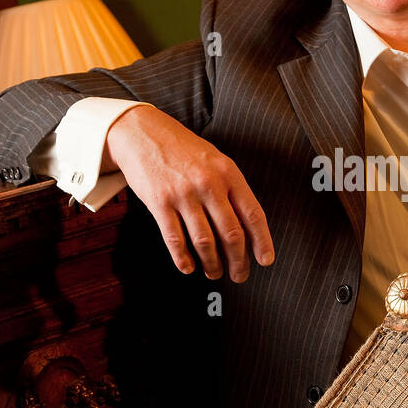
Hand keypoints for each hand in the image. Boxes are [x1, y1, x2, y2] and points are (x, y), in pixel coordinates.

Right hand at [104, 105, 273, 281]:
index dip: (262, 241)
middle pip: (231, 233)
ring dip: (212, 264)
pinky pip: (174, 238)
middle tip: (239, 275)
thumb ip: (231, 189)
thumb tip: (246, 226)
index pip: (253, 214)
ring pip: (204, 240)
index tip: (265, 260)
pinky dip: (183, 258)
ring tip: (214, 273)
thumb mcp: (215, 161)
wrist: (143, 133)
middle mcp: (208, 184)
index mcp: (228, 173)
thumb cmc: (183, 150)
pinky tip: (188, 267)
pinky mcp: (159, 202)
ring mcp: (183, 194)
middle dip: (238, 261)